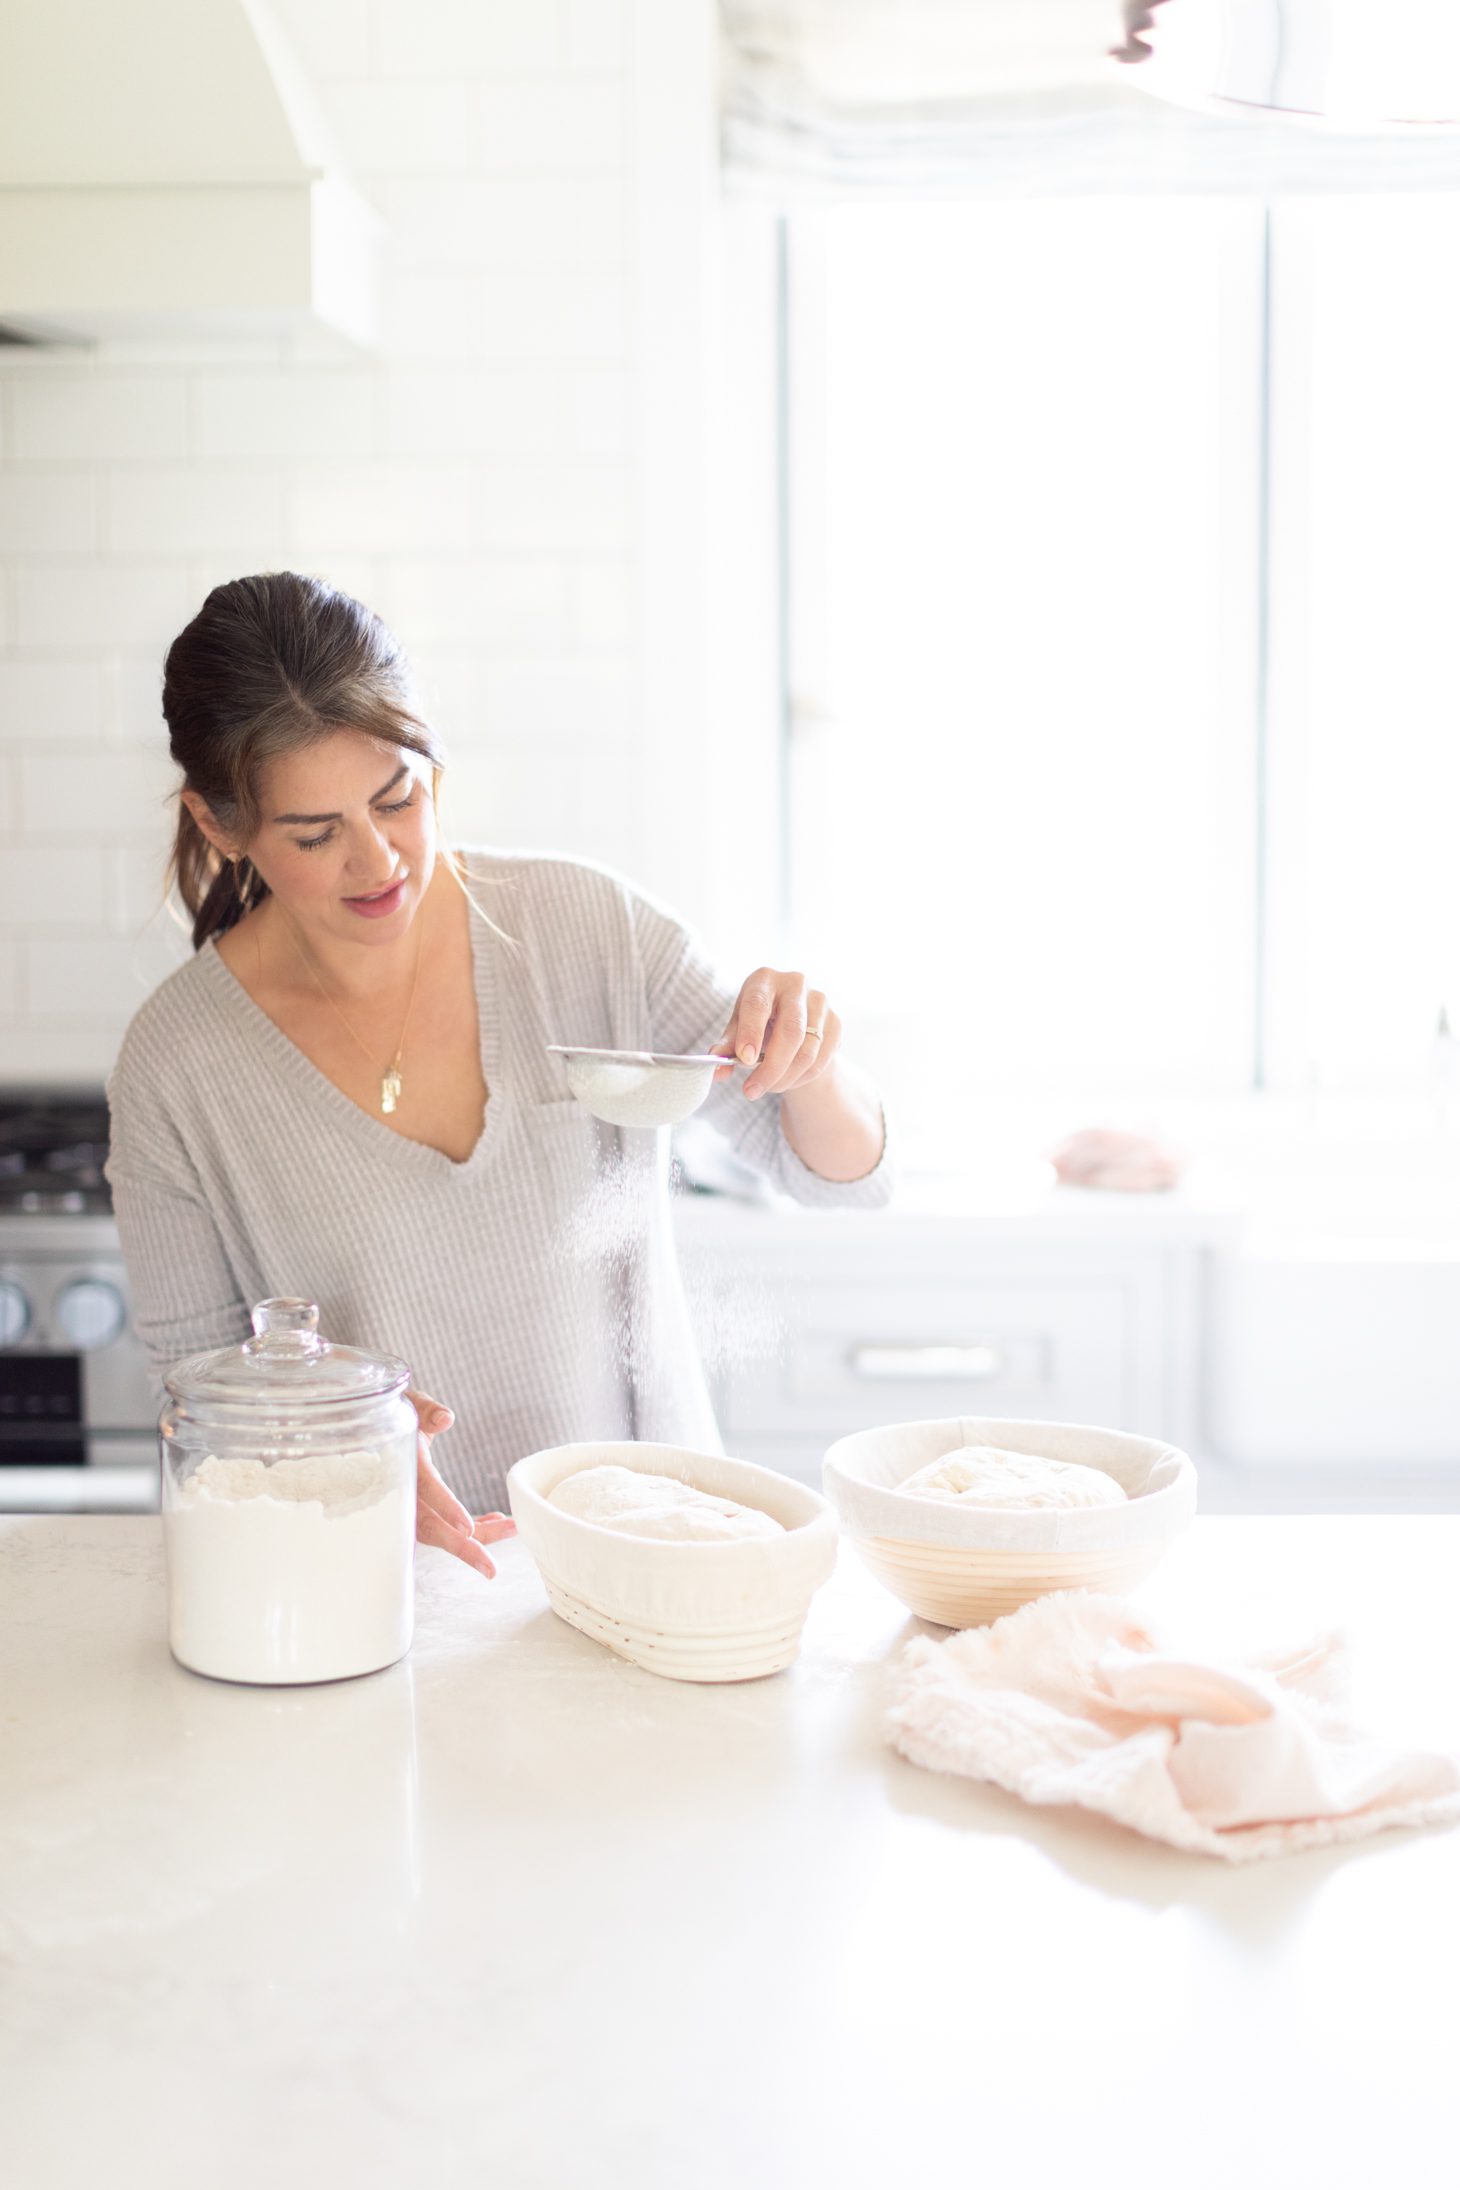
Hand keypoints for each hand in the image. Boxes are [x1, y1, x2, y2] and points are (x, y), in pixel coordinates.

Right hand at [407, 1387, 516, 1579]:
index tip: (466, 1527)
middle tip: (491, 1569)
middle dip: (461, 1548)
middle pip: (429, 1526)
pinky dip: (471, 1528)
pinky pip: (443, 1526)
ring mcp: (408, 1504)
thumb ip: (426, 1410)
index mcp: (400, 1462)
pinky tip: (498, 1522)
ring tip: (512, 1528)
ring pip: (439, 1532)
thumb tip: (445, 1417)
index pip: (424, 1488)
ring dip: (476, 1538)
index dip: (445, 1506)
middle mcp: (401, 1490)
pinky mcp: (419, 1509)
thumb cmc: (398, 1414)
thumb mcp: (409, 1404)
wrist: (372, 1429)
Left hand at [711, 968, 841, 1100]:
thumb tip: (717, 1073)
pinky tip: (786, 1080)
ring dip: (785, 1078)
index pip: (758, 1004)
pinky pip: (821, 1060)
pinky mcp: (836, 1022)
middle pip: (791, 1031)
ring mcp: (820, 1002)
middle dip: (771, 1068)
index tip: (744, 1060)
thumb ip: (726, 1048)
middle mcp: (796, 984)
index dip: (751, 1032)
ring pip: (807, 1051)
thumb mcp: (737, 1028)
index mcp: (764, 979)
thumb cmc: (757, 1020)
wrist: (792, 1018)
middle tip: (752, 1091)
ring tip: (767, 1087)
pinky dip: (801, 1078)